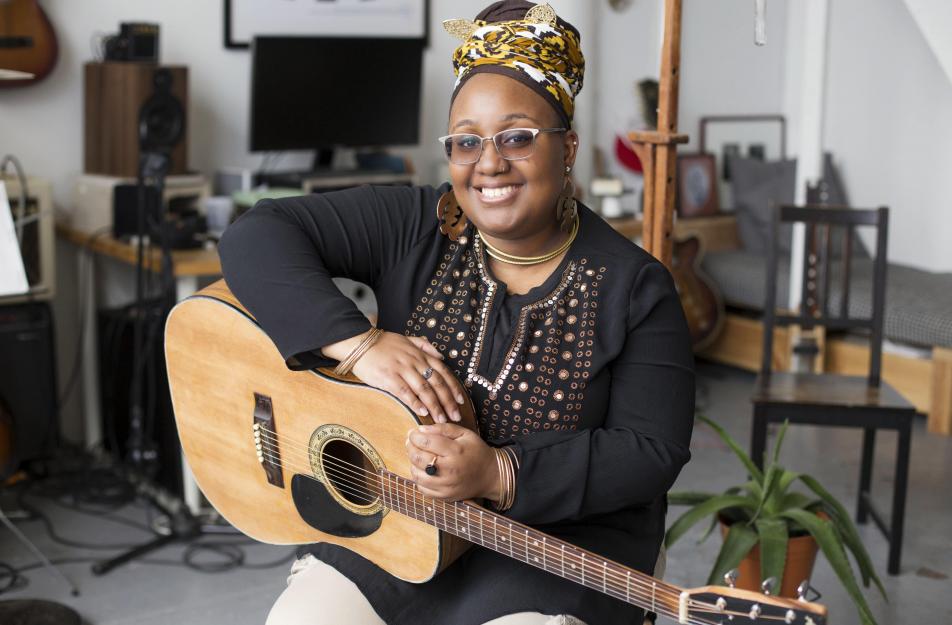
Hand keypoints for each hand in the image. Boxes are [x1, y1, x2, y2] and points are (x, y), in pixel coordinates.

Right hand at [349, 332, 465, 422]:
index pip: (443, 372)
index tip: (461, 401)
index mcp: (420, 354)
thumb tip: (442, 356)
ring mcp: (402, 369)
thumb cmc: (383, 343)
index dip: (453, 387)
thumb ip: (425, 346)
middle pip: (436, 383)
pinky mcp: (388, 377)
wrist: (359, 342)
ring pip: (423, 389)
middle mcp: (414, 362)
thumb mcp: (407, 339)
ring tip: (441, 420)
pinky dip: (414, 402)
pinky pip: (404, 391)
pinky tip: (422, 412)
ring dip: (434, 406)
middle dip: (448, 401)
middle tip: (455, 417)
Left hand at [405, 423, 499, 501]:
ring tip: (417, 455)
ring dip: (412, 462)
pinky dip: (419, 477)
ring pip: (416, 474)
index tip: (413, 432)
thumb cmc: (477, 452)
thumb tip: (421, 430)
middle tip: (411, 442)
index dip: (414, 436)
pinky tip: (424, 469)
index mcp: (455, 451)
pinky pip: (422, 488)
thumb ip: (443, 429)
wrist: (490, 475)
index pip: (426, 441)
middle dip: (410, 447)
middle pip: (418, 457)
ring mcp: (446, 485)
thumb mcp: (465, 434)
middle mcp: (449, 470)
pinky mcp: (444, 496)